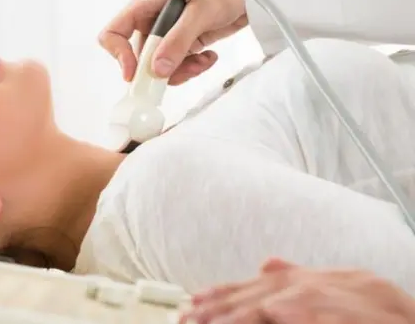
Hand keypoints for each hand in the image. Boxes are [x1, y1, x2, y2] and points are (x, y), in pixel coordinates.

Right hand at [98, 0, 246, 84]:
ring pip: (158, 67)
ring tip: (202, 63)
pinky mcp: (182, 44)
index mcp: (145, 6)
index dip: (119, 56)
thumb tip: (157, 70)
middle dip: (157, 72)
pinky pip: (177, 67)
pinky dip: (192, 69)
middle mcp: (151, 21)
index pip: (113, 34)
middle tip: (180, 73)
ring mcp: (167, 35)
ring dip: (179, 73)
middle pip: (137, 58)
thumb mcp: (200, 12)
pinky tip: (209, 57)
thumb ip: (178, 41)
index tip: (135, 74)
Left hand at [181, 258, 414, 323]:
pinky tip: (273, 314)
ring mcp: (326, 297)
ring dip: (244, 313)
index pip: (251, 286)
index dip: (219, 294)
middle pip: (254, 295)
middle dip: (219, 308)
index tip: (190, 303)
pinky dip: (291, 314)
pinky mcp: (347, 313)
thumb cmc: (365, 306)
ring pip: (275, 304)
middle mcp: (306, 285)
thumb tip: (266, 264)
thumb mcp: (326, 288)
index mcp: (298, 281)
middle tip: (189, 318)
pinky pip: (315, 314)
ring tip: (214, 323)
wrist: (408, 316)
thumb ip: (295, 278)